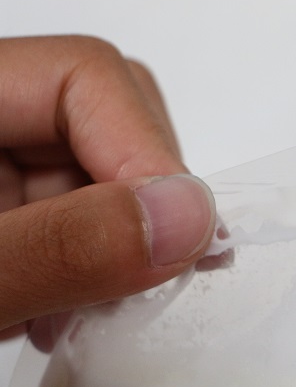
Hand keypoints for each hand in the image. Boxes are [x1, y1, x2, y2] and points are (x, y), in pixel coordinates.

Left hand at [0, 36, 214, 340]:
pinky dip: (99, 261)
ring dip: (122, 243)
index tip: (180, 236)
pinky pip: (87, 208)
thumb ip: (63, 246)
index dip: (147, 149)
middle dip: (142, 202)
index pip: (83, 75)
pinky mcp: (12, 202)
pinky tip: (65, 305)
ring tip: (79, 310)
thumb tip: (187, 217)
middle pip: (110, 117)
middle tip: (143, 275)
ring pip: (109, 170)